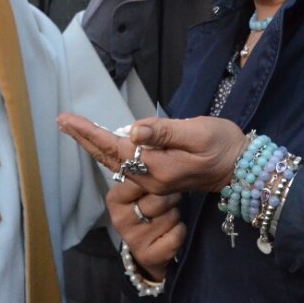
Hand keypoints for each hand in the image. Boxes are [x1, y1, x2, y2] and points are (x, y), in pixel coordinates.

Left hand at [58, 112, 245, 194]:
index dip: (90, 133)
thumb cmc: (223, 145)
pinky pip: (127, 164)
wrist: (242, 168)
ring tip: (74, 128)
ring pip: (116, 162)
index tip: (68, 120)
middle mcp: (151, 179)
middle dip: (84, 138)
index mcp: (158, 168)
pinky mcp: (159, 178)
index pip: (116, 147)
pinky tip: (102, 143)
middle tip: (61, 121)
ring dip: (94, 145)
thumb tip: (133, 131)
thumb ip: (164, 132)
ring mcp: (154, 182)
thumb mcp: (197, 133)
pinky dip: (110, 151)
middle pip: (109, 157)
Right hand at [108, 180, 183, 280]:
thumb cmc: (147, 209)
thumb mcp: (141, 190)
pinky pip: (176, 235)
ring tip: (167, 217)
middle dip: (171, 198)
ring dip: (176, 215)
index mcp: (115, 198)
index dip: (159, 180)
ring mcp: (132, 239)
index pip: (142, 179)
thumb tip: (152, 155)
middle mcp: (119, 219)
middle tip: (168, 202)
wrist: (149, 248)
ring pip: (171, 217)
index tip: (160, 184)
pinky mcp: (147, 256)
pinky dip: (180, 232)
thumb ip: (144, 173)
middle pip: (160, 199)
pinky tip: (170, 232)